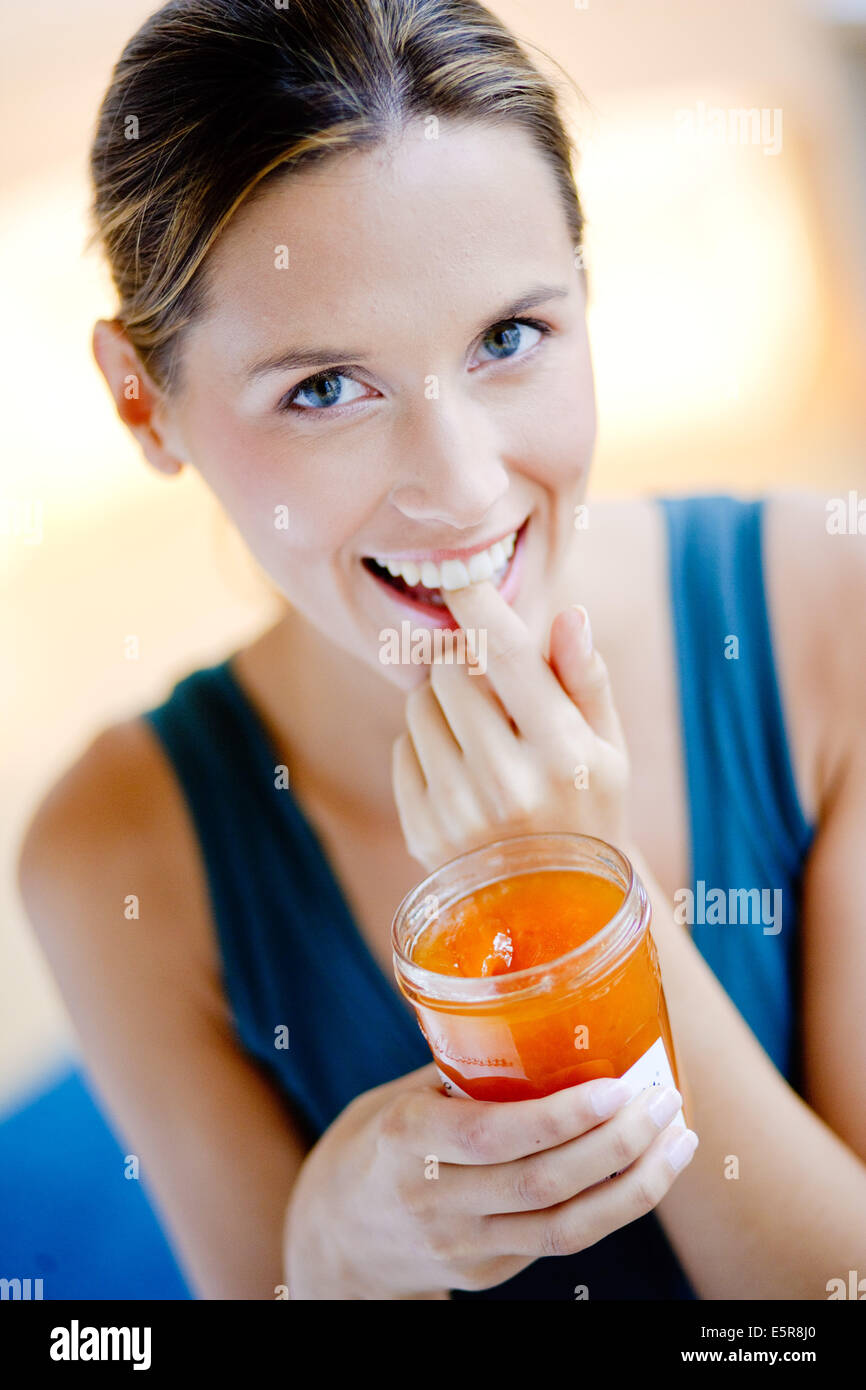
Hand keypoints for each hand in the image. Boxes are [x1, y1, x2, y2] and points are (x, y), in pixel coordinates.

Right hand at [283, 1062, 696, 1297]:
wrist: (336, 1236)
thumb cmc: (380, 1140)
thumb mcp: (405, 1094)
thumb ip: (467, 1072)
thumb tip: (550, 1017)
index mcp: (409, 1139)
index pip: (495, 1136)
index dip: (562, 1117)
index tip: (617, 1086)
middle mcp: (437, 1200)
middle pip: (544, 1184)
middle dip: (618, 1145)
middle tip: (664, 1100)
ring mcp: (464, 1246)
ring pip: (567, 1228)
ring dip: (635, 1186)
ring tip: (678, 1141)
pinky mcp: (488, 1272)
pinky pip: (561, 1240)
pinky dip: (612, 1206)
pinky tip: (644, 1169)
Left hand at [392, 582, 630, 871]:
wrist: (559, 911)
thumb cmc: (589, 808)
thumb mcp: (608, 748)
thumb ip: (586, 679)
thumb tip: (568, 613)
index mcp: (564, 755)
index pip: (508, 655)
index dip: (479, 606)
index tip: (462, 579)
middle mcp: (508, 784)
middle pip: (453, 672)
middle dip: (466, 663)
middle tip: (489, 685)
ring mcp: (460, 813)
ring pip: (420, 707)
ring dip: (443, 703)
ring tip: (479, 735)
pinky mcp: (424, 833)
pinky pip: (404, 749)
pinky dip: (426, 746)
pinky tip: (461, 772)